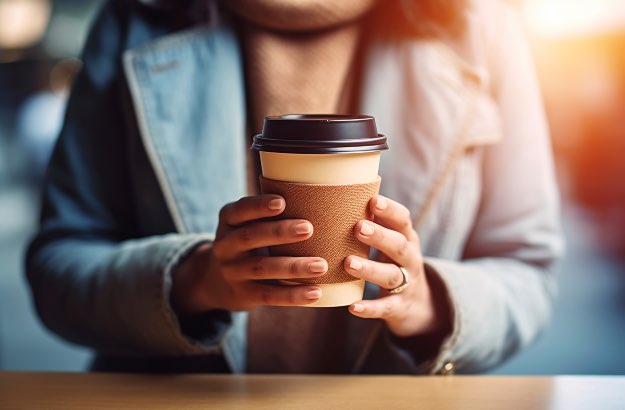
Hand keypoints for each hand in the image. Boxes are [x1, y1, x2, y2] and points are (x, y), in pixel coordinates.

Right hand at [171, 195, 327, 315]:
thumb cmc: (249, 240)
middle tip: (308, 229)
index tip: (282, 202)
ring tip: (321, 265)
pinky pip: (269, 295)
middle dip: (279, 232)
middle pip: (250, 237)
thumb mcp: (247, 223)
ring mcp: (233, 272)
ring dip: (293, 267)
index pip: (239, 210)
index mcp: (228, 221)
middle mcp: (225, 245)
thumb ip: (269, 212)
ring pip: (262, 268)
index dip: (258, 206)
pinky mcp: (243, 294)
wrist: (217, 280)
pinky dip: (293, 295)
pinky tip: (315, 292)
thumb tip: (317, 197)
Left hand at [344, 195, 440, 336]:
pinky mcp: (399, 308)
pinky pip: (385, 308)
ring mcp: (407, 284)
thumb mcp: (392, 242)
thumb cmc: (394, 263)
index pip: (403, 220)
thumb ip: (375, 223)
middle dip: (380, 236)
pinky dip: (370, 308)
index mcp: (407, 239)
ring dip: (370, 269)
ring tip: (348, 263)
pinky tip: (352, 307)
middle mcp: (410, 259)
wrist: (420, 306)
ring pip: (390, 275)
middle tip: (358, 227)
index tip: (373, 201)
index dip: (390, 210)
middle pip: (398, 246)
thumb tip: (342, 193)